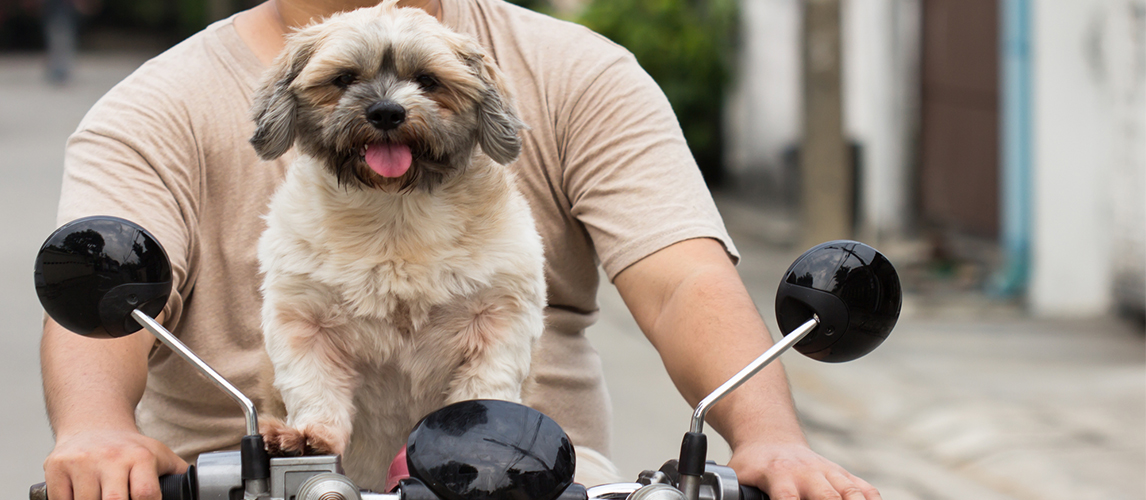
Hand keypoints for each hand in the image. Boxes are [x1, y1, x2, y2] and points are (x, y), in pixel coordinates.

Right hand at [43, 429, 187, 499]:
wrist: (93, 424)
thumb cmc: (129, 447)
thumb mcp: (158, 454)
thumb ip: (177, 474)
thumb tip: (196, 489)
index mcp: (140, 457)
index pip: (145, 494)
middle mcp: (110, 457)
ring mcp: (81, 462)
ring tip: (103, 496)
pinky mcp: (56, 467)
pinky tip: (81, 496)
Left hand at [727, 441, 879, 499]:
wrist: (769, 438)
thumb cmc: (752, 464)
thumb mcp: (735, 476)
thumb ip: (732, 493)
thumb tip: (718, 496)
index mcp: (779, 474)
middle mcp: (808, 472)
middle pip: (828, 497)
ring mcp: (828, 472)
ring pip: (852, 493)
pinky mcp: (843, 475)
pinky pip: (866, 490)